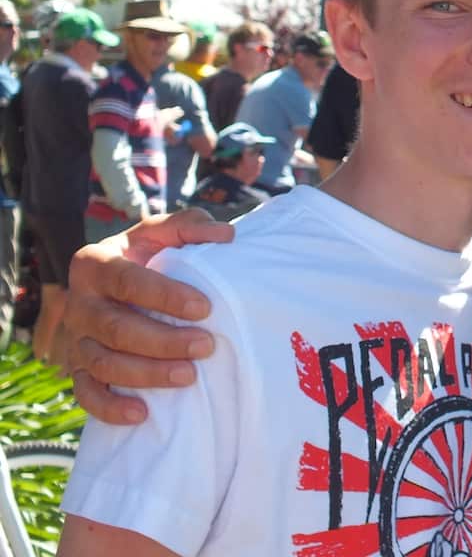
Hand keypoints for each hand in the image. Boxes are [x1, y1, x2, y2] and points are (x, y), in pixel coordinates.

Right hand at [64, 209, 233, 424]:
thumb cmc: (150, 253)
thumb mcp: (166, 232)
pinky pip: (85, 394)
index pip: (127, 281)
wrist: (119, 280)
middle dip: (162, 341)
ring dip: (146, 374)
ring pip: (102, 364)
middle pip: (115, 328)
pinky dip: (109, 407)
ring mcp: (77, 339)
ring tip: (188, 376)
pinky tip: (142, 413)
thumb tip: (226, 237)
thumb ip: (192, 225)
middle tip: (206, 346)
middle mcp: (79, 303)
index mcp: (95, 263)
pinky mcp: (78, 368)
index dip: (165, 296)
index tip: (205, 308)